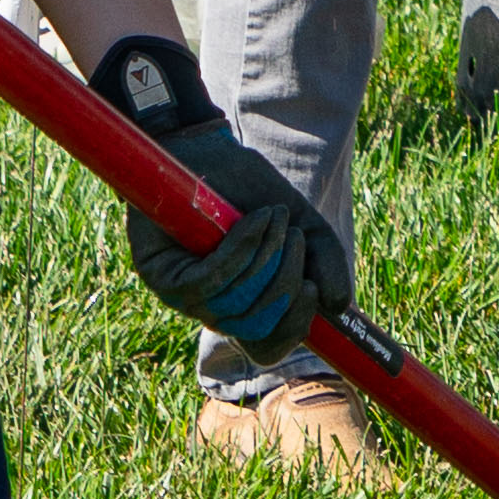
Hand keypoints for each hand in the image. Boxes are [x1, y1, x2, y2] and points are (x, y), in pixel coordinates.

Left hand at [95, 32, 345, 350]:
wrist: (209, 150)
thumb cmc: (251, 189)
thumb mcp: (301, 223)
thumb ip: (325, 261)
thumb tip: (337, 306)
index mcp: (245, 306)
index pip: (267, 348)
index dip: (293, 329)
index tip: (314, 291)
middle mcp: (213, 308)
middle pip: (256, 328)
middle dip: (286, 283)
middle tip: (296, 238)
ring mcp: (184, 296)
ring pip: (234, 305)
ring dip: (266, 259)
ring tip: (275, 217)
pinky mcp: (161, 276)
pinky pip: (209, 282)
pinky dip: (240, 250)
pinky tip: (254, 220)